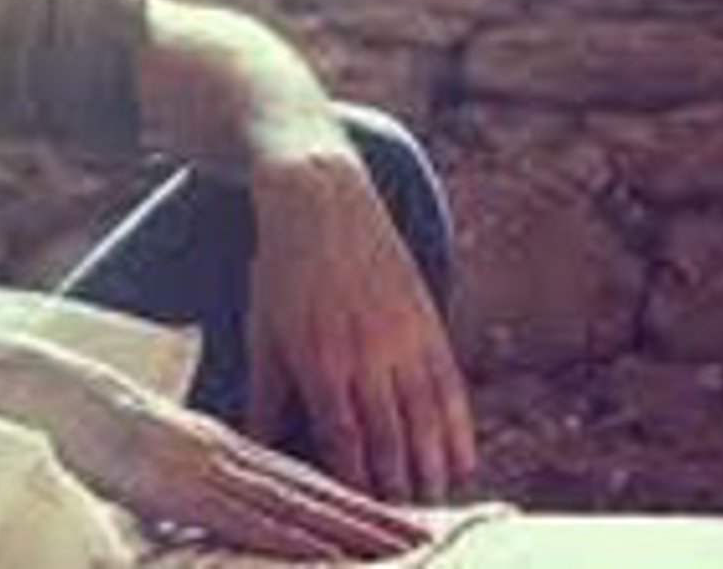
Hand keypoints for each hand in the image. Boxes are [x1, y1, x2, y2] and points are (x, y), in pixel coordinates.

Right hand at [0, 338, 430, 560]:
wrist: (43, 389)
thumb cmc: (81, 423)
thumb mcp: (142, 451)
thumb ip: (182, 474)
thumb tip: (208, 499)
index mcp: (217, 442)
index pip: (297, 476)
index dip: (348, 499)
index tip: (393, 519)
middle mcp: (222, 452)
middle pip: (311, 490)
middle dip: (370, 518)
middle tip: (427, 539)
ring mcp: (204, 469)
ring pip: (295, 505)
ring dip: (352, 532)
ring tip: (404, 550)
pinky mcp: (181, 487)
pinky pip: (249, 520)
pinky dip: (295, 539)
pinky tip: (329, 557)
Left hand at [244, 148, 477, 503]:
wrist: (322, 198)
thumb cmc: (282, 271)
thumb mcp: (262, 332)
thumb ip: (264, 397)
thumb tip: (259, 451)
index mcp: (319, 359)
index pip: (344, 440)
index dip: (357, 484)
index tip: (360, 516)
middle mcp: (366, 352)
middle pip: (390, 439)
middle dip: (398, 489)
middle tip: (405, 524)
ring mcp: (402, 336)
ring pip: (425, 420)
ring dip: (433, 469)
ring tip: (434, 507)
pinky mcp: (427, 320)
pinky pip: (450, 386)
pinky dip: (458, 429)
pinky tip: (462, 462)